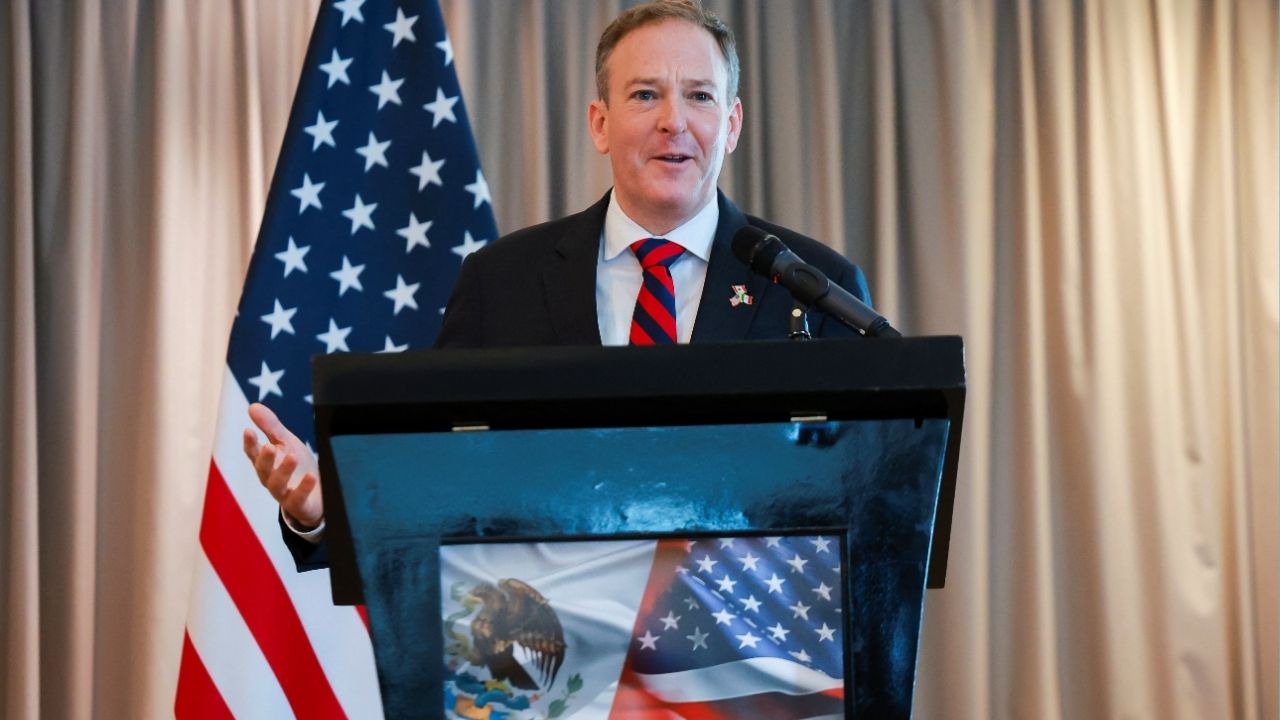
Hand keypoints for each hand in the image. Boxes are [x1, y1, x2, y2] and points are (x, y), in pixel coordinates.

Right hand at [243, 402, 323, 528]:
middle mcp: (271, 479)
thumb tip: (252, 406)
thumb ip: (271, 426)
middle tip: (269, 446)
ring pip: (277, 485)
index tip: (248, 431)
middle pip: (263, 470)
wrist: (318, 494)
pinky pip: (299, 499)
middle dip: (265, 459)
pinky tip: (311, 477)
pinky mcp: (299, 505)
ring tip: (292, 456)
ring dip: (283, 471)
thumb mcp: (286, 443)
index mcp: (267, 463)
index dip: (250, 444)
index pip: (253, 453)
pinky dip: (304, 488)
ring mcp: (284, 494)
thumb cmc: (298, 467)